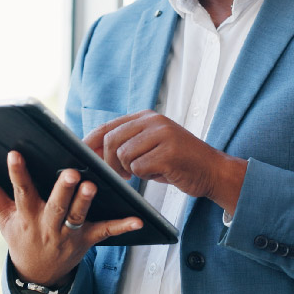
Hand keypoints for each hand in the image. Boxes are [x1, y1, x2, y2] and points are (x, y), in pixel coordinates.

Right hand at [0, 150, 141, 285]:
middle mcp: (48, 225)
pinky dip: (123, 227)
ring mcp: (68, 234)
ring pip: (78, 216)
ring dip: (86, 202)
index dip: (17, 173)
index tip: (14, 152)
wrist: (39, 274)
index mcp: (27, 215)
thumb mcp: (4, 218)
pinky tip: (139, 220)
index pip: (21, 191)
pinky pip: (106, 232)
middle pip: (56, 206)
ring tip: (94, 185)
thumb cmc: (22, 236)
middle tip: (70, 172)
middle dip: (63, 190)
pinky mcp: (87, 240)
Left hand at [82, 110, 246, 215]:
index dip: (90, 142)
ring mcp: (162, 135)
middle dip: (109, 162)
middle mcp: (153, 121)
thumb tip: (93, 152)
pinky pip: (139, 168)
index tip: (80, 156)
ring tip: (144, 171)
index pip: (108, 126)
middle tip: (121, 174)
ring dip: (130, 170)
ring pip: (123, 155)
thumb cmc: (179, 161)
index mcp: (147, 117)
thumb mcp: (153, 144)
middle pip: (111, 140)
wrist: (213, 170)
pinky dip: (144, 176)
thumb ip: (128, 142)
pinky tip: (158, 174)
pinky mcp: (168, 153)